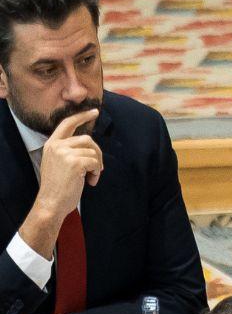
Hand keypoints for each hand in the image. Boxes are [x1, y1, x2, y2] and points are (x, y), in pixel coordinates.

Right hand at [20, 109, 102, 259]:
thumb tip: (90, 146)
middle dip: (97, 153)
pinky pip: (95, 162)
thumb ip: (69, 151)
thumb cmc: (58, 186)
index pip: (67, 123)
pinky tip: (91, 182)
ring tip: (91, 177)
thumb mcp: (59, 163)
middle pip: (88, 139)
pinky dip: (97, 172)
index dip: (82, 116)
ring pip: (93, 151)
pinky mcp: (74, 162)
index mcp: (52, 144)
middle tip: (98, 169)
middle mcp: (57, 145)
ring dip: (97, 165)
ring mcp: (65, 153)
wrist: (51, 202)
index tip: (94, 111)